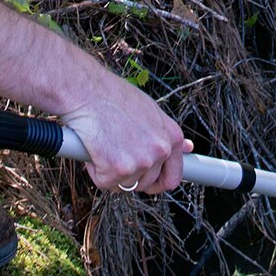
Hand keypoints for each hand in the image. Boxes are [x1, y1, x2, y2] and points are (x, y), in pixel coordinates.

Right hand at [63, 77, 192, 195]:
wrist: (87, 90)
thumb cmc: (113, 97)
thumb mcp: (150, 111)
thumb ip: (166, 133)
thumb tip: (188, 148)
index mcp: (172, 137)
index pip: (173, 176)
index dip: (157, 182)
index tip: (146, 182)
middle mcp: (160, 150)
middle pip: (146, 184)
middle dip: (129, 175)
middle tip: (115, 154)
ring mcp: (140, 161)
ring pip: (124, 185)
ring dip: (110, 171)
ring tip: (104, 144)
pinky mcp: (117, 169)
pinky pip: (104, 182)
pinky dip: (95, 170)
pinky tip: (94, 148)